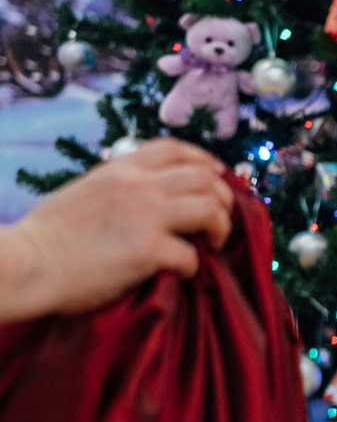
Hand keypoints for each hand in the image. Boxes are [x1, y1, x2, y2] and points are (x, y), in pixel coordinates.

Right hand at [0, 141, 236, 322]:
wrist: (28, 263)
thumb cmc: (52, 235)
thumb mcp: (87, 191)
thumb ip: (122, 186)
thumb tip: (155, 195)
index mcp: (121, 169)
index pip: (175, 149)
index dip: (205, 161)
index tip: (218, 178)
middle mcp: (138, 185)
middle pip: (205, 177)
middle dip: (222, 199)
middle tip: (217, 222)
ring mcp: (146, 215)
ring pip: (211, 208)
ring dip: (220, 228)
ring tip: (211, 243)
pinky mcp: (149, 249)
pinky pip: (193, 255)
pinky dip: (193, 267)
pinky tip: (179, 272)